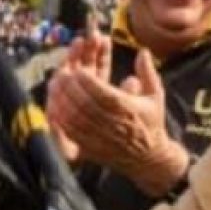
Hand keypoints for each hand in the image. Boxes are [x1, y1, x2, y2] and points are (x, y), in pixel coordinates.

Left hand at [46, 47, 188, 195]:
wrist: (148, 157)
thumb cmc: (151, 123)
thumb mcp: (155, 95)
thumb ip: (147, 72)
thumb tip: (143, 52)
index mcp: (126, 108)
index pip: (101, 92)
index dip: (86, 80)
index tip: (79, 69)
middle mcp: (112, 123)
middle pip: (84, 103)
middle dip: (71, 86)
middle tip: (63, 74)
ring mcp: (100, 136)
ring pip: (75, 117)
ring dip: (63, 100)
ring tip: (55, 86)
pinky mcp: (91, 148)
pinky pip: (71, 132)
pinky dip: (62, 118)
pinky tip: (55, 106)